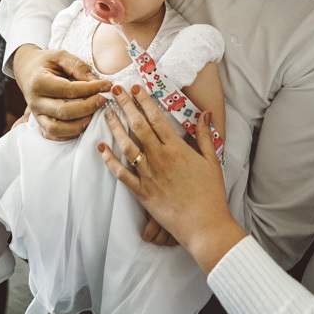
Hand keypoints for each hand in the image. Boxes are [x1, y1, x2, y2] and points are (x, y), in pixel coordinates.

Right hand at [13, 44, 110, 140]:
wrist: (26, 70)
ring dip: (79, 125)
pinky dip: (69, 134)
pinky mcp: (40, 123)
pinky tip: (82, 123)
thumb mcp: (61, 56)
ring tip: (93, 114)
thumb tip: (98, 83)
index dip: (91, 89)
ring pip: (58, 129)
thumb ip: (79, 67)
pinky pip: (54, 136)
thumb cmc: (45, 62)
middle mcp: (35, 101)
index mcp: (39, 82)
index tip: (107, 85)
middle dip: (88, 107)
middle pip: (64, 112)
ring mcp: (36, 115)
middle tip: (103, 99)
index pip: (69, 90)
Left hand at [99, 84, 246, 273]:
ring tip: (107, 112)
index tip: (135, 88)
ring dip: (115, 127)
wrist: (204, 225)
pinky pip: (122, 174)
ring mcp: (149, 175)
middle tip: (116, 89)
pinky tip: (101, 148)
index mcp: (177, 149)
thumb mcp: (212, 160)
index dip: (144, 101)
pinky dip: (110, 161)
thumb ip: (204, 135)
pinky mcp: (142, 193)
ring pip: (127, 146)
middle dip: (126, 105)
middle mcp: (160, 158)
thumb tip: (205, 112)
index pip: (156, 118)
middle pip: (138, 126)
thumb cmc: (211, 193)